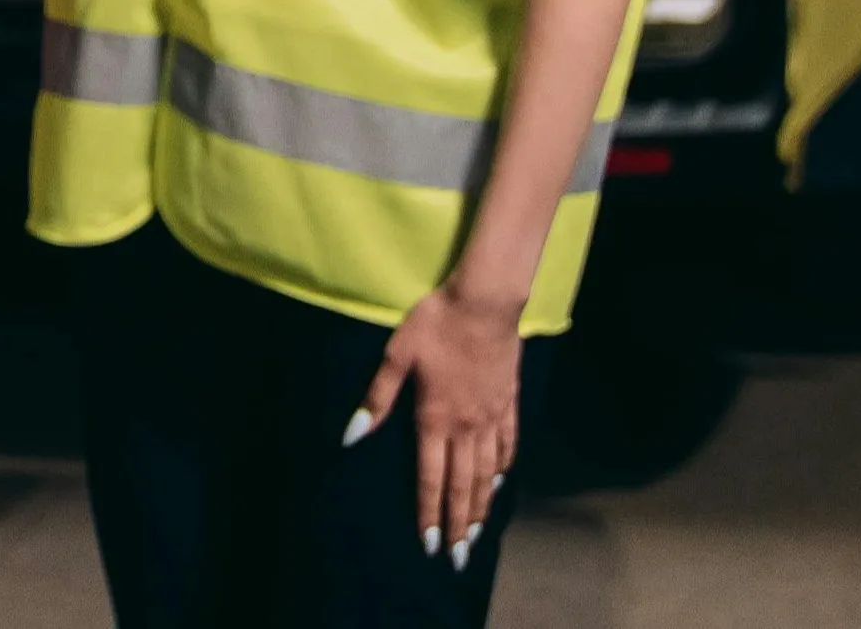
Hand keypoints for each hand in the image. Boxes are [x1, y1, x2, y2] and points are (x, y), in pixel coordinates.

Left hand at [349, 282, 520, 570]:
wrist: (484, 302)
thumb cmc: (434, 324)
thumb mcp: (396, 356)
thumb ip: (377, 399)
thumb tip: (351, 435)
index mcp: (435, 418)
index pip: (430, 477)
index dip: (429, 512)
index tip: (431, 545)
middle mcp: (466, 426)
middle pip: (462, 484)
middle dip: (459, 523)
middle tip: (459, 557)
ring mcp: (491, 416)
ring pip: (488, 471)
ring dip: (482, 504)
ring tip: (478, 532)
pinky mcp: (508, 402)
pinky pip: (508, 444)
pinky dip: (504, 468)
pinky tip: (502, 481)